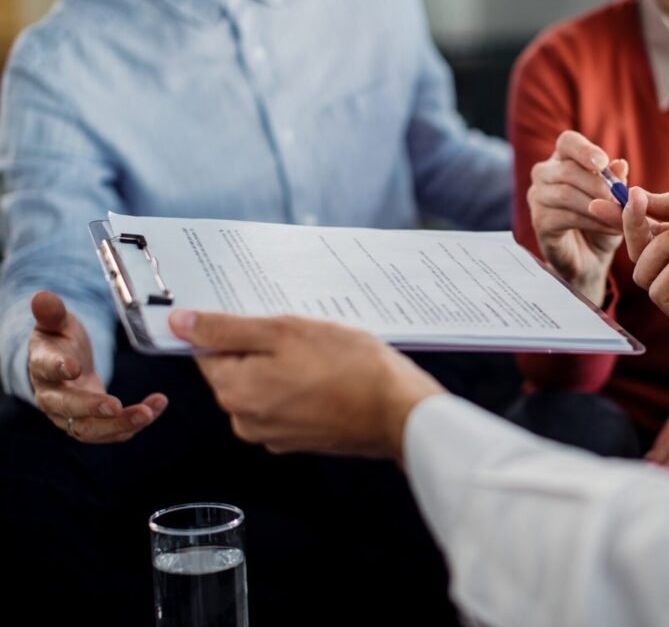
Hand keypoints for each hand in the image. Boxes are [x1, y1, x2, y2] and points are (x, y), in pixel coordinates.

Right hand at [28, 291, 166, 442]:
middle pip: (68, 408)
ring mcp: (71, 415)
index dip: (58, 368)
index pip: (46, 369)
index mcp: (42, 367)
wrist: (64, 364)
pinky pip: (112, 431)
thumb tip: (42, 296)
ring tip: (148, 413)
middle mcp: (52, 397)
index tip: (74, 366)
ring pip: (90, 429)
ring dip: (120, 424)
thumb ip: (53, 313)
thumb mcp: (57, 323)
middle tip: (116, 405)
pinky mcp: (92, 423)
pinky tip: (156, 408)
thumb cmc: (60, 340)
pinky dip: (134, 424)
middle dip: (92, 408)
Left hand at [168, 310, 445, 458]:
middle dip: (264, 347)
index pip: (209, 351)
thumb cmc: (351, 368)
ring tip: (321, 354)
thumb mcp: (285, 332)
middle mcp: (246, 420)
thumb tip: (180, 325)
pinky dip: (301, 386)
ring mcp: (273, 434)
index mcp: (234, 392)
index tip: (263, 318)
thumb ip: (227, 329)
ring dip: (285, 366)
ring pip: (265, 385)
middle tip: (301, 334)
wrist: (398, 410)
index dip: (235, 328)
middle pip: (237, 370)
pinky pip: (287, 402)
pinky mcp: (300, 439)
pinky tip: (329, 374)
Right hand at [527, 131, 628, 303]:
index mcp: (563, 159)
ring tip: (622, 218)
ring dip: (598, 207)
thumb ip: (616, 182)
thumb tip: (619, 164)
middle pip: (567, 170)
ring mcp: (538, 197)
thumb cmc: (602, 222)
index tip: (603, 162)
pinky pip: (566, 217)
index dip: (584, 150)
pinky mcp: (539, 221)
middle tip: (622, 200)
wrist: (591, 258)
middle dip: (599, 186)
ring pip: (566, 194)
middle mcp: (545, 174)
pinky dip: (593, 223)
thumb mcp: (615, 200)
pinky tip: (611, 229)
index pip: (568, 142)